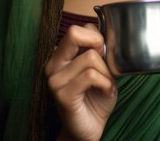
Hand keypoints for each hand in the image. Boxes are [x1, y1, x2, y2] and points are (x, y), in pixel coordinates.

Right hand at [45, 24, 116, 140]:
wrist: (90, 129)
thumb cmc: (96, 97)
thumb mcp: (101, 68)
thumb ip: (98, 50)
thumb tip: (105, 33)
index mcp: (60, 56)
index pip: (76, 29)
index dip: (96, 37)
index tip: (103, 54)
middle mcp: (53, 65)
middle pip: (74, 33)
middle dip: (98, 45)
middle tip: (104, 65)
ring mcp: (55, 80)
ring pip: (90, 57)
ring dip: (107, 72)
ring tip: (105, 84)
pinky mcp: (62, 95)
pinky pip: (91, 76)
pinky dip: (105, 83)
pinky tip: (104, 92)